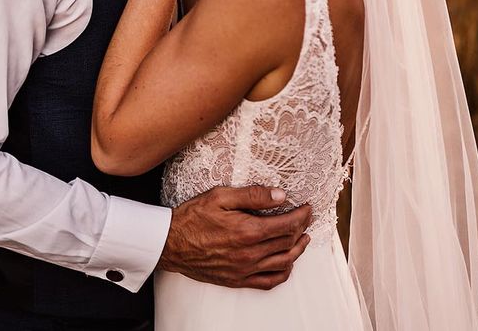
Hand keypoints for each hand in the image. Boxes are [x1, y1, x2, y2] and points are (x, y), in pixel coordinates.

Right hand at [158, 185, 311, 290]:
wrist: (170, 243)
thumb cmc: (193, 216)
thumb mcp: (221, 196)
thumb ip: (253, 195)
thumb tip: (280, 195)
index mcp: (247, 231)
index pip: (286, 224)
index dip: (301, 216)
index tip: (307, 207)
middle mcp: (249, 253)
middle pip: (287, 243)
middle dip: (301, 228)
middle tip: (306, 218)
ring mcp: (244, 270)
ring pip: (283, 263)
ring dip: (297, 251)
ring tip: (303, 239)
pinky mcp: (237, 280)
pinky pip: (268, 282)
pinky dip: (283, 273)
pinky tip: (286, 263)